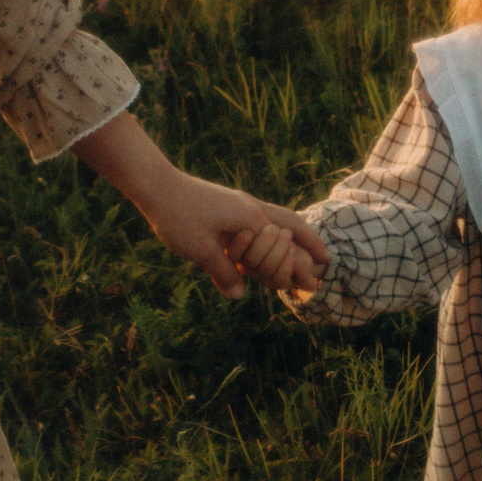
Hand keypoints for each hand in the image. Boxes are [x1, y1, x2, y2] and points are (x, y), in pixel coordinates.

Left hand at [141, 172, 324, 299]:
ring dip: (295, 234)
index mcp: (251, 220)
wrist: (157, 186)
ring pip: (280, 217)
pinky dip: (277, 228)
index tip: (313, 281)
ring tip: (309, 249)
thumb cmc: (178, 216)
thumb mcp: (200, 250)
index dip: (301, 264)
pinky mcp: (230, 204)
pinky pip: (264, 217)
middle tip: (324, 262)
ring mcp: (242, 204)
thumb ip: (223, 272)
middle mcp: (252, 209)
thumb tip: (238, 295)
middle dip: (308, 244)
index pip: (285, 246)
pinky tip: (274, 236)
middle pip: (292, 224)